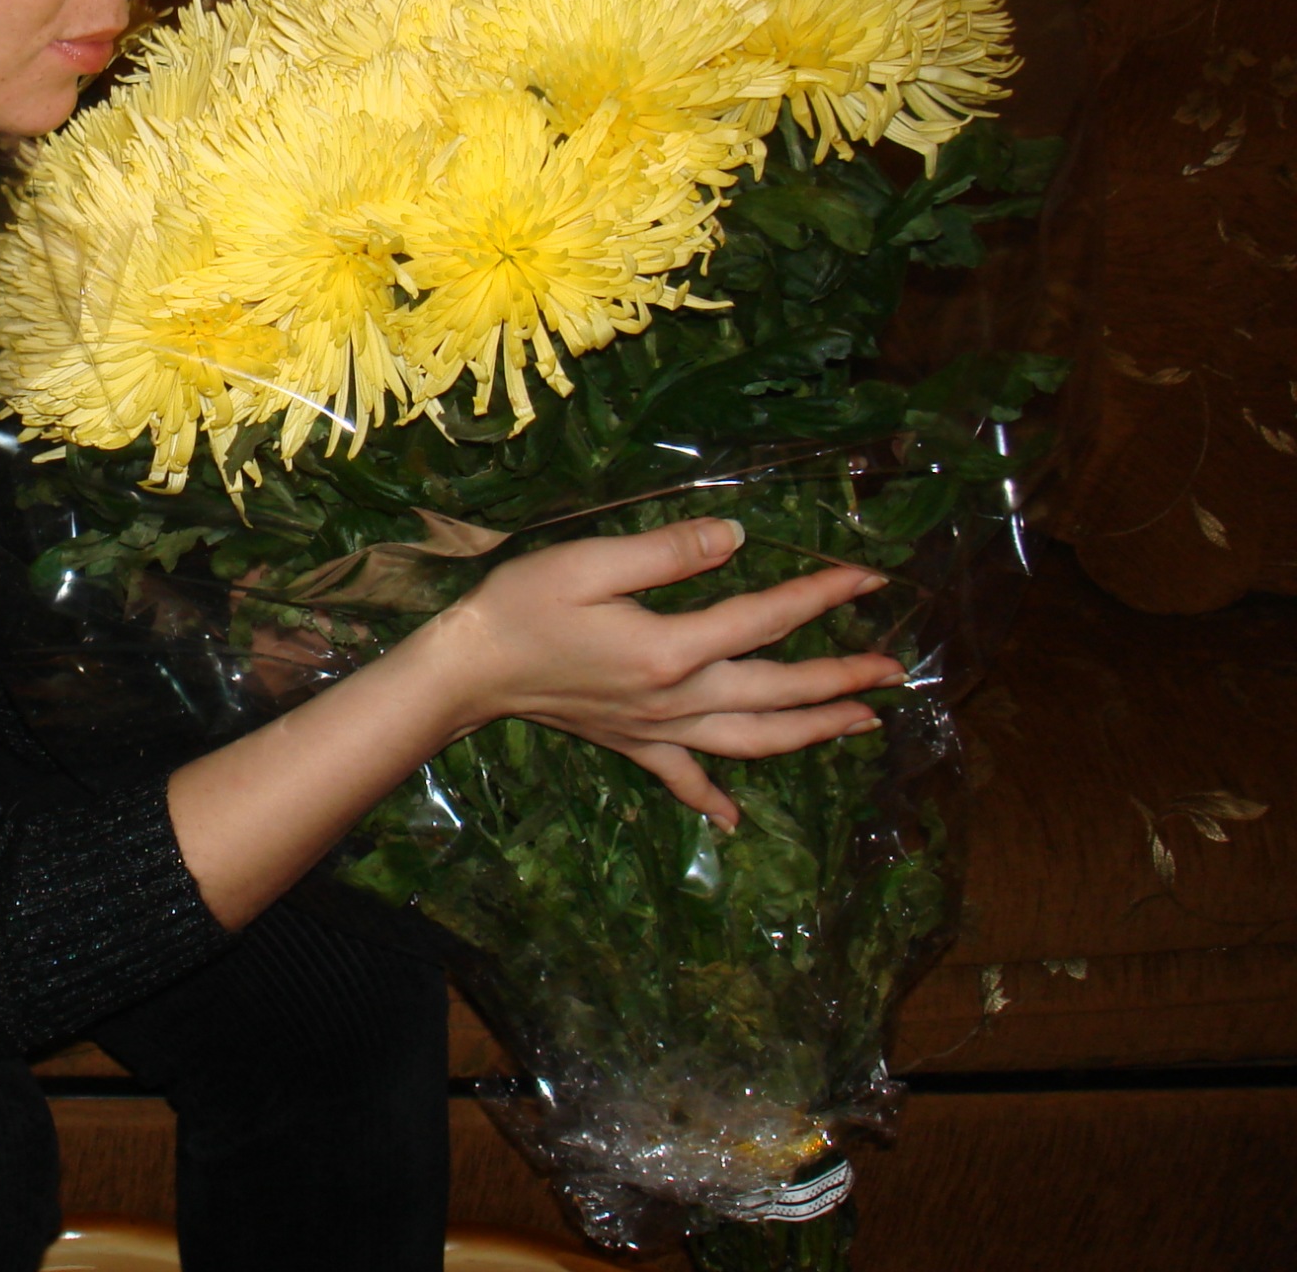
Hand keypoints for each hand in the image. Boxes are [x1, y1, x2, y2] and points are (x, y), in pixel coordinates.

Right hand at [434, 517, 902, 830]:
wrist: (466, 670)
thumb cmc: (521, 606)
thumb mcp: (588, 561)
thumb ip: (667, 552)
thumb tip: (736, 539)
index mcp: (672, 649)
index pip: (767, 618)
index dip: (822, 594)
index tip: (871, 576)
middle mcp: (677, 699)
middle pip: (779, 692)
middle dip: (843, 679)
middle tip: (896, 668)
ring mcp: (657, 731)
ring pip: (753, 742)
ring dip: (813, 733)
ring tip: (862, 724)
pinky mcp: (632, 746)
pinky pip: (684, 780)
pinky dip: (714, 801)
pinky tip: (737, 823)